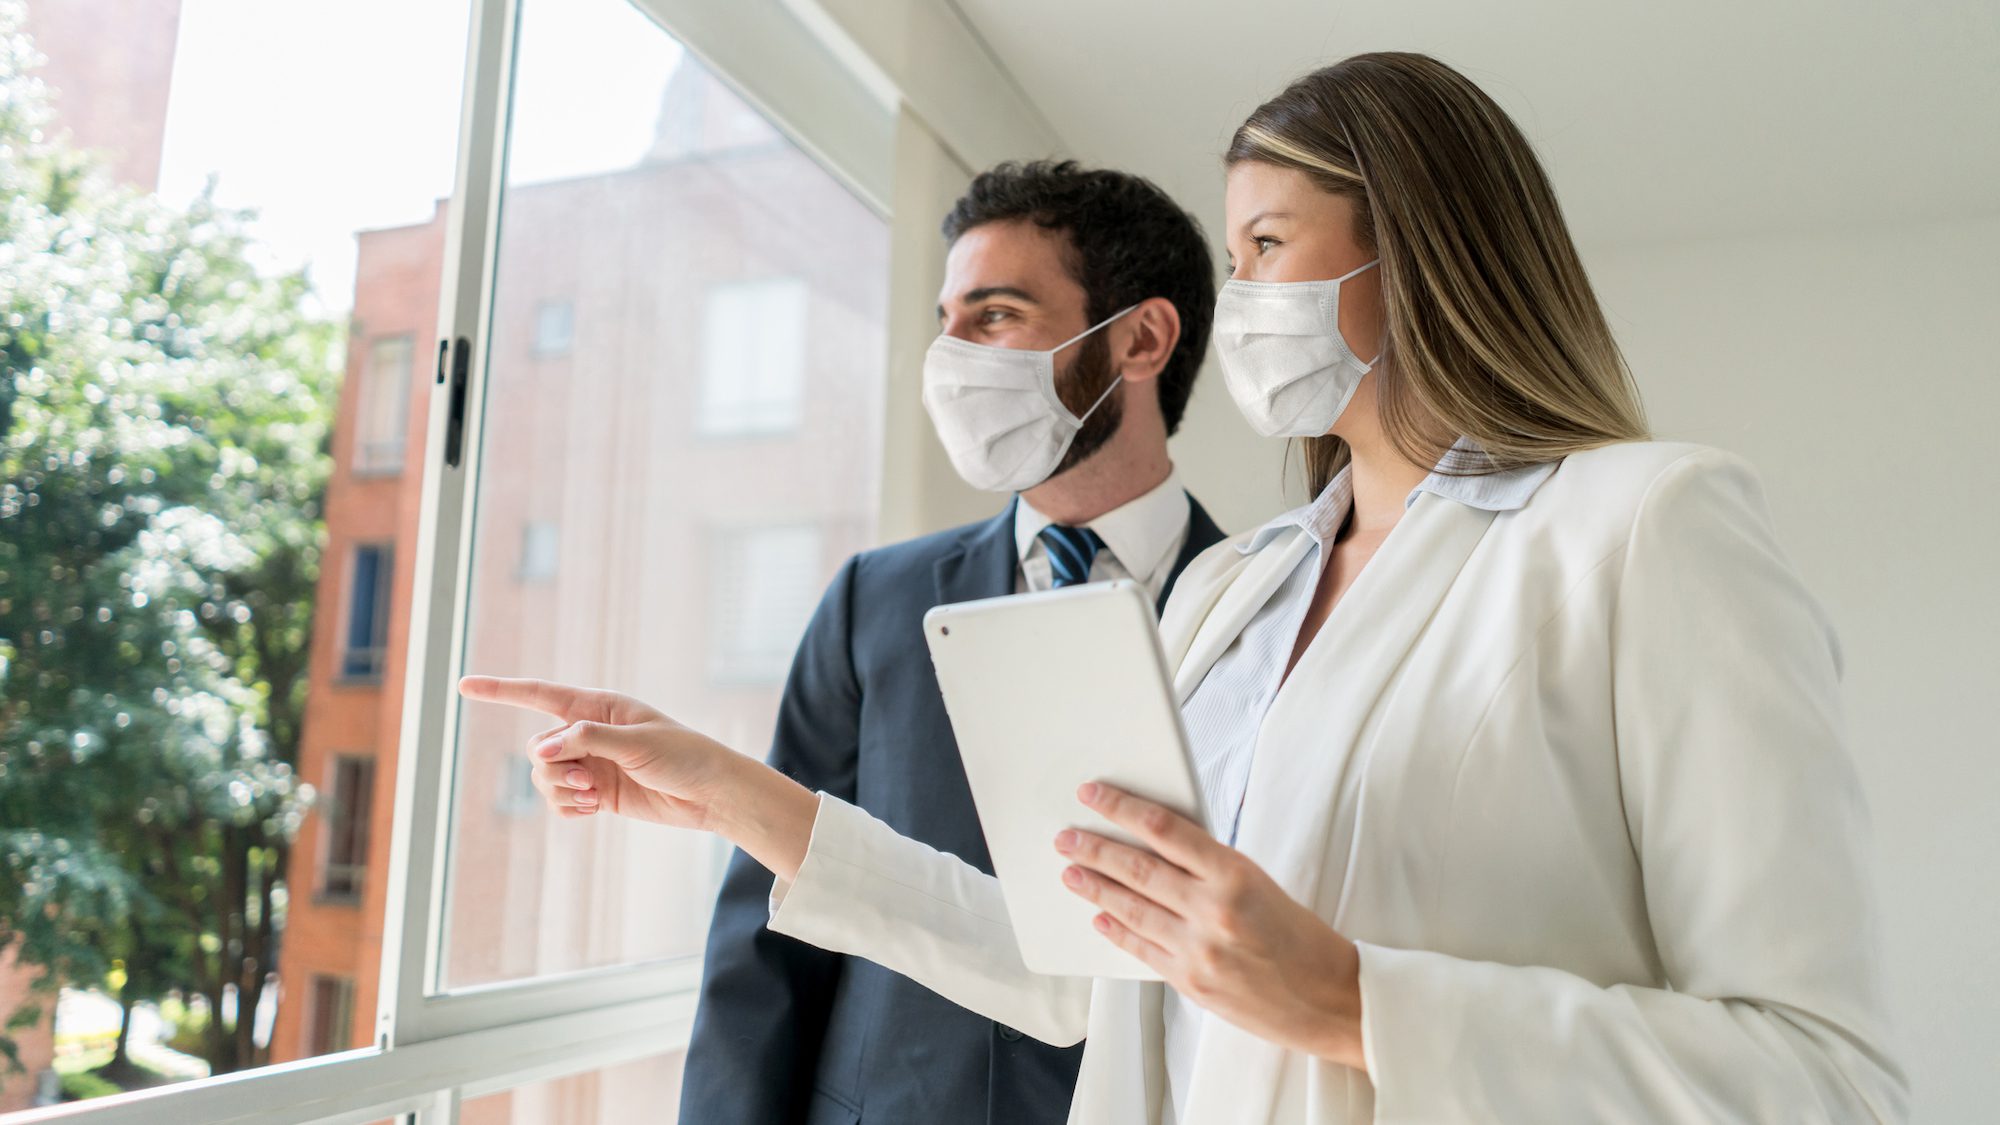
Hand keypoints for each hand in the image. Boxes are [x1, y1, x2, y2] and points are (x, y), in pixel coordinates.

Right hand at [456, 675, 819, 879]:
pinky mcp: (596, 793)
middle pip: (538, 748)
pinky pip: (559, 802)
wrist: (710, 793)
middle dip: (553, 767)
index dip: (500, 691)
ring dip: (562, 790)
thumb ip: (589, 741)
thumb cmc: (684, 755)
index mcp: (598, 706)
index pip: (539, 695)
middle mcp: (588, 732)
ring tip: (595, 794)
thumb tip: (542, 749)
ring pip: (544, 778)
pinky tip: (594, 809)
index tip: (463, 686)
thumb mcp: (637, 743)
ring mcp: (590, 764)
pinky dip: (569, 808)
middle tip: (589, 779)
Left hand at [1054, 782, 1366, 1070]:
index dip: (1121, 808)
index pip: (1163, 829)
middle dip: (1094, 848)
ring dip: (1095, 888)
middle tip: (1066, 836)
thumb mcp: (1260, 882)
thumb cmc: (1300, 935)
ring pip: (1131, 910)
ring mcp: (1199, 950)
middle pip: (1137, 869)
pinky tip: (1098, 917)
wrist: (1332, 998)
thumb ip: (1208, 866)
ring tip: (1071, 871)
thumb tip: (1154, 842)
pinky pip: (1142, 950)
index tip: (1093, 794)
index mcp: (1234, 874)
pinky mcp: (1191, 983)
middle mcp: (1213, 910)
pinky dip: (1117, 931)